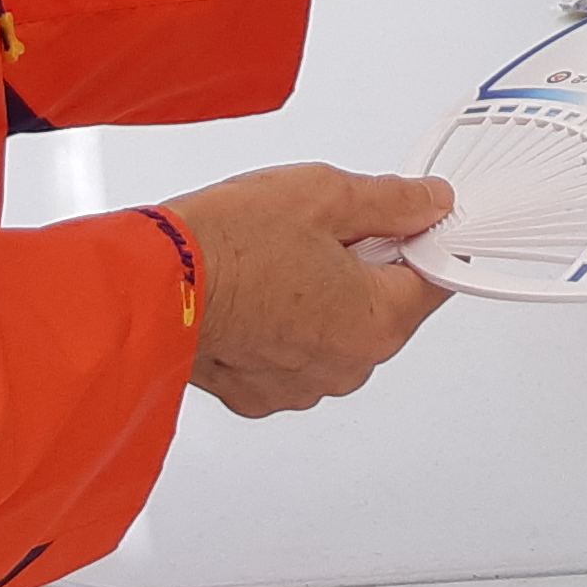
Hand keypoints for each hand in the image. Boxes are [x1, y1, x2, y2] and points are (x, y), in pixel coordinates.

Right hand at [168, 164, 453, 416]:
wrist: (151, 287)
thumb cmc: (228, 245)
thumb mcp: (325, 194)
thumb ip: (391, 201)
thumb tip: (429, 203)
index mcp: (378, 321)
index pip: (434, 279)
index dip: (420, 239)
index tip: (404, 218)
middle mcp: (346, 366)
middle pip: (381, 306)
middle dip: (361, 265)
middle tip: (319, 229)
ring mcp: (301, 385)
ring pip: (332, 331)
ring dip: (317, 297)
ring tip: (274, 258)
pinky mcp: (258, 392)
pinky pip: (287, 352)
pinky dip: (277, 324)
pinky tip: (252, 289)